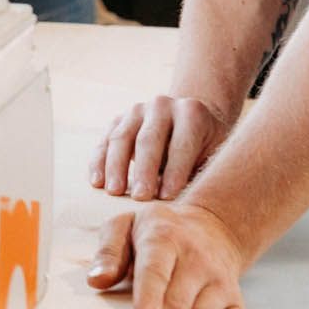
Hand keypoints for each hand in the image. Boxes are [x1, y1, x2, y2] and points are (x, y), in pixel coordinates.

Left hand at [86, 202, 252, 308]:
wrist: (211, 223)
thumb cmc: (160, 229)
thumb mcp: (127, 224)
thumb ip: (109, 250)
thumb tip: (97, 280)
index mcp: (164, 238)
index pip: (156, 270)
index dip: (150, 298)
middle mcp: (194, 259)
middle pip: (177, 302)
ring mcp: (216, 279)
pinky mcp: (232, 296)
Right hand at [89, 96, 227, 199]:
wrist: (189, 122)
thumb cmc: (203, 149)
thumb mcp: (211, 156)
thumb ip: (199, 174)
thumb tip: (180, 203)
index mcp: (191, 113)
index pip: (181, 144)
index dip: (174, 171)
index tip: (167, 198)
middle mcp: (162, 105)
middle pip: (148, 139)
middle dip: (144, 170)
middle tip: (140, 197)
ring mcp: (137, 110)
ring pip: (121, 137)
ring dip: (116, 166)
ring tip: (115, 192)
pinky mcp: (118, 119)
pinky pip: (104, 141)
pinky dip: (99, 162)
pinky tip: (97, 183)